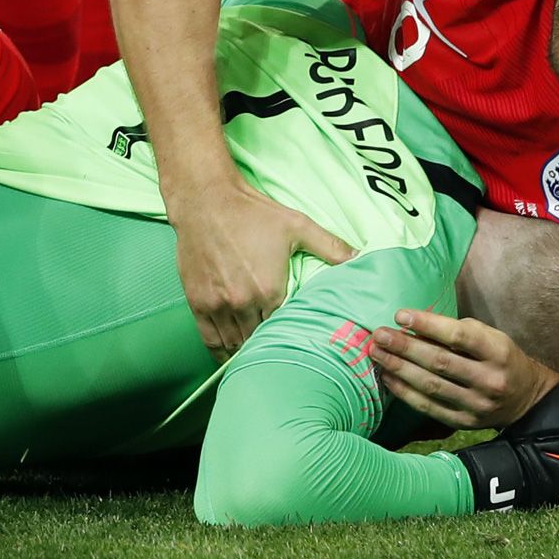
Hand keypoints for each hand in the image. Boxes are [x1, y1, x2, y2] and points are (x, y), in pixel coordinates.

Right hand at [171, 178, 355, 359]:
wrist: (206, 201)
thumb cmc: (251, 212)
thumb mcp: (297, 225)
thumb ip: (330, 246)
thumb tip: (360, 257)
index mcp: (270, 289)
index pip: (285, 328)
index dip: (292, 334)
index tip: (298, 339)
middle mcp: (242, 302)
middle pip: (260, 340)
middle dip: (270, 346)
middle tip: (279, 351)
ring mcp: (218, 305)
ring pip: (234, 345)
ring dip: (246, 353)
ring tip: (257, 357)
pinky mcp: (198, 303)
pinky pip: (210, 340)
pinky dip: (220, 352)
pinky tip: (229, 356)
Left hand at [369, 309, 558, 429]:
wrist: (526, 400)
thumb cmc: (500, 359)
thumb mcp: (491, 338)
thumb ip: (458, 332)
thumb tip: (413, 326)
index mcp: (498, 352)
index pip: (459, 337)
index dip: (427, 325)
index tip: (399, 315)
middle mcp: (489, 380)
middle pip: (440, 362)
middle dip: (404, 347)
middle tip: (379, 335)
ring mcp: (477, 405)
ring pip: (431, 386)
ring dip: (399, 368)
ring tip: (377, 353)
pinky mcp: (464, 423)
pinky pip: (429, 407)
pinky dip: (405, 392)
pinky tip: (387, 377)